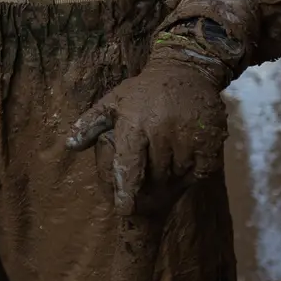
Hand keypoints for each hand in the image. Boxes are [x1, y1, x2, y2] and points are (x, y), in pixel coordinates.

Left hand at [66, 57, 226, 215]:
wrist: (186, 71)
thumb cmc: (143, 92)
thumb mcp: (113, 102)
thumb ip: (90, 124)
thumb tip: (69, 146)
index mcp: (135, 124)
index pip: (129, 165)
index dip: (126, 190)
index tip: (124, 209)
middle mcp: (162, 132)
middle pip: (154, 175)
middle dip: (150, 180)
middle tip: (150, 173)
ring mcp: (189, 137)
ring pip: (177, 175)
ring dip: (170, 176)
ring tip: (167, 159)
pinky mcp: (211, 142)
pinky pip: (199, 172)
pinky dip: (191, 172)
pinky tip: (184, 158)